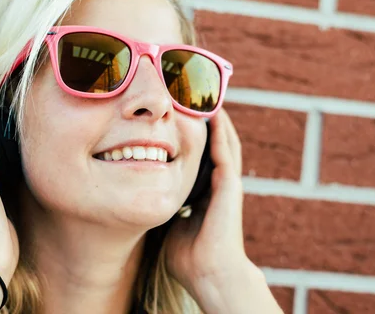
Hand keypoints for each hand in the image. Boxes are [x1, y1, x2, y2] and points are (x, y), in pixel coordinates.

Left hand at [163, 109, 281, 312]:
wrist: (210, 275)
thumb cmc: (190, 257)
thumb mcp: (171, 223)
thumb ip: (163, 206)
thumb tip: (144, 196)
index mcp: (208, 194)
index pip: (203, 158)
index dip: (197, 139)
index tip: (184, 120)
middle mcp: (220, 185)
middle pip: (218, 146)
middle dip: (210, 123)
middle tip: (198, 101)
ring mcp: (228, 184)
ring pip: (226, 143)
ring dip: (218, 121)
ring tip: (208, 100)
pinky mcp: (230, 186)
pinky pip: (225, 152)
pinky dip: (221, 132)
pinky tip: (214, 115)